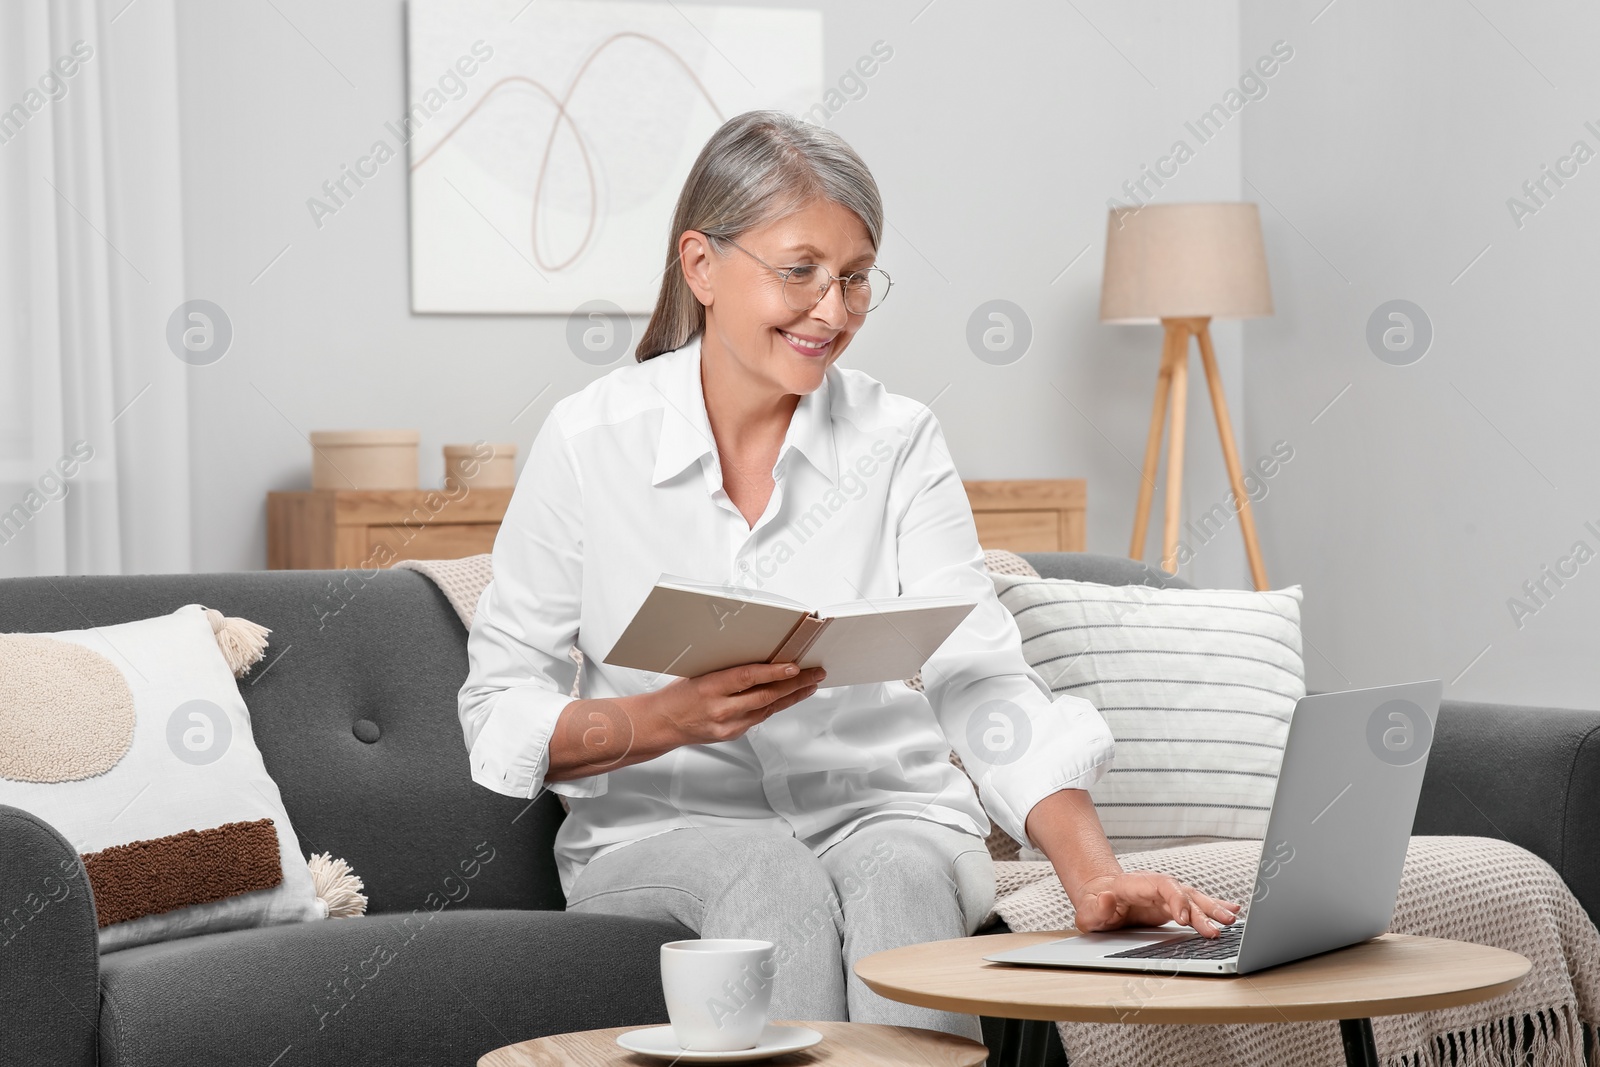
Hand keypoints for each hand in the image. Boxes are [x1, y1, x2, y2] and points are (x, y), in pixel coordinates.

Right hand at [647, 661, 825, 747]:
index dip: (774, 672)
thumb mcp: (699, 673)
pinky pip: (758, 717)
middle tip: (815, 673)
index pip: (748, 678)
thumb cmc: (679, 693)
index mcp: (709, 687)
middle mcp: (720, 709)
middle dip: (795, 684)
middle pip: (766, 696)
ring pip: (767, 709)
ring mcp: (727, 725)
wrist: (661, 724)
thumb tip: (761, 659)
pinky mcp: (732, 735)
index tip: (795, 665)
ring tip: (810, 685)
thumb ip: (728, 670)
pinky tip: (787, 697)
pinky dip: (774, 706)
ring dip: (792, 696)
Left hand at [1070, 870, 1241, 936]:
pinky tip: (1232, 910)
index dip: (1176, 900)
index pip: (1162, 887)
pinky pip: (1196, 905)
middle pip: (1183, 894)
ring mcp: (1166, 896)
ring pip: (1194, 899)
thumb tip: (1105, 898)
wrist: (1099, 896)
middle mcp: (1156, 887)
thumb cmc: (1093, 905)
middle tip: (1218, 928)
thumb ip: (1096, 908)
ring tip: (1233, 920)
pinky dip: (1213, 907)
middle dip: (1202, 910)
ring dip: (1213, 909)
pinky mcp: (1173, 906)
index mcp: (1136, 886)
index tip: (1183, 920)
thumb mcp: (1087, 911)